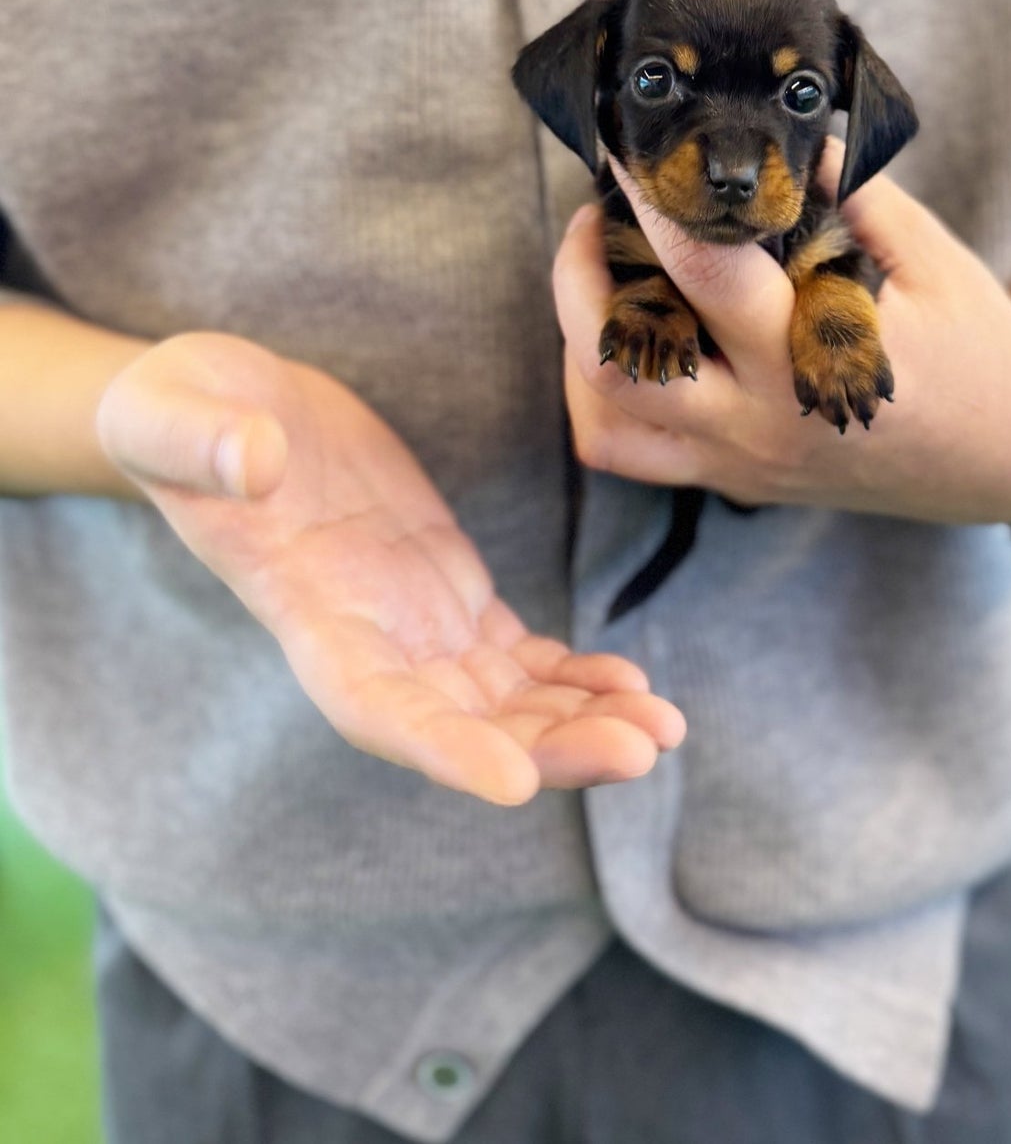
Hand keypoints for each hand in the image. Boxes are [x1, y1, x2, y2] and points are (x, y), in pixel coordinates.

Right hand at [95, 333, 684, 805]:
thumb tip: (254, 459)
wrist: (218, 405)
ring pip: (506, 702)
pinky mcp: (446, 590)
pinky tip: (635, 684)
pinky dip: (576, 677)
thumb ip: (201, 440)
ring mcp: (410, 623)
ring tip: (665, 728)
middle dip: (550, 748)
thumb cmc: (178, 410)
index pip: (372, 705)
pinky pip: (520, 657)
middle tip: (640, 749)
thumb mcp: (166, 409)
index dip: (441, 750)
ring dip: (583, 722)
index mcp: (301, 611)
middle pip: (463, 724)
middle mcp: (364, 640)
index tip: (511, 784)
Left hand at [552, 141, 1010, 526]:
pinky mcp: (735, 480)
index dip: (656, 201)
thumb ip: (851, 196)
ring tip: (599, 276)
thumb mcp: (931, 255)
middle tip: (599, 213)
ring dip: (581, 342)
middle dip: (584, 272)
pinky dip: (600, 399)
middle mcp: (765, 420)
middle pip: (622, 358)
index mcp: (817, 357)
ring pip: (605, 418)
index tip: (630, 151)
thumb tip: (782, 140)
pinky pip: (626, 453)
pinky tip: (629, 341)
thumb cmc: (978, 347)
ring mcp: (742, 460)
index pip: (705, 272)